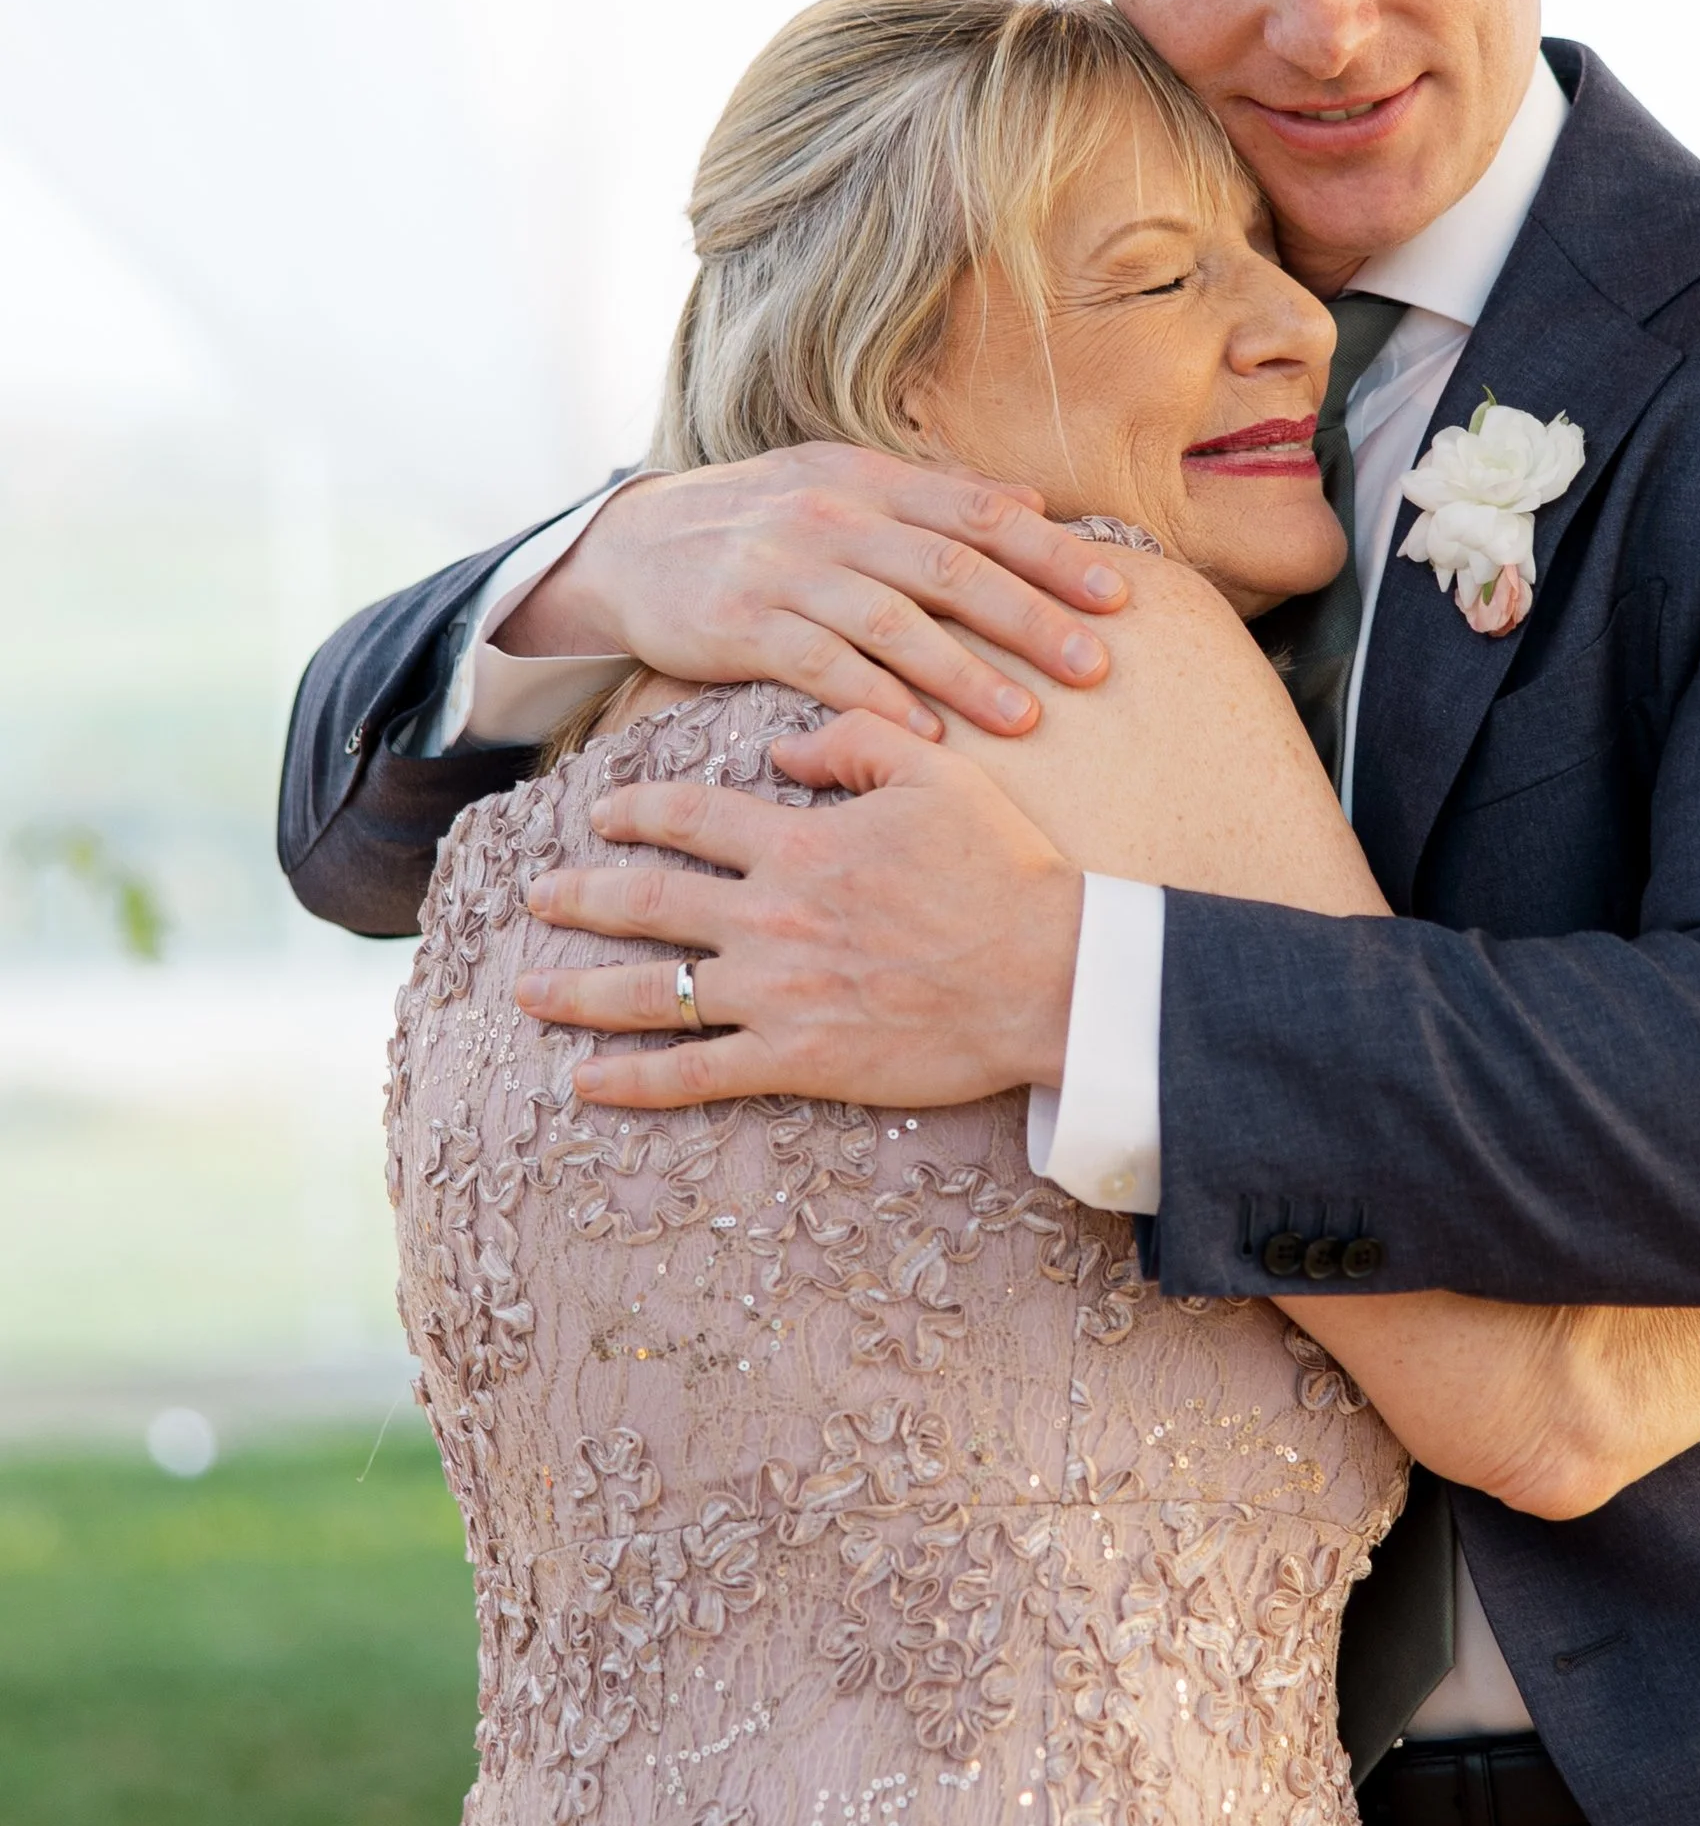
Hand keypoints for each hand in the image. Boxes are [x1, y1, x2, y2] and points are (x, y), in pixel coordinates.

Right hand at [501, 445, 1133, 738]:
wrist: (632, 547)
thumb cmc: (760, 522)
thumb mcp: (842, 484)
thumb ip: (934, 497)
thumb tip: (1032, 504)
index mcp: (869, 479)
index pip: (979, 514)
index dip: (1053, 555)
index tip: (1116, 597)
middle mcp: (833, 515)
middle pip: (951, 568)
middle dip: (1031, 619)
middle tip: (1096, 666)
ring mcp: (785, 569)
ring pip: (894, 622)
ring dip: (966, 674)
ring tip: (1027, 718)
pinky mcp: (741, 624)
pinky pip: (822, 665)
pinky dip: (879, 701)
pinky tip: (927, 738)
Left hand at [513, 714, 1082, 1109]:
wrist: (1047, 976)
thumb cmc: (1002, 872)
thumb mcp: (937, 773)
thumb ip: (853, 742)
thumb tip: (779, 746)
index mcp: (800, 843)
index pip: (691, 818)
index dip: (637, 812)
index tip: (602, 814)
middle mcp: (770, 916)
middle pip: (648, 902)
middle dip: (581, 896)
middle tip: (538, 896)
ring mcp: (775, 992)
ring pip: (650, 992)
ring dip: (579, 989)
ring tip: (526, 989)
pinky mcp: (796, 1059)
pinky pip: (695, 1072)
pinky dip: (633, 1081)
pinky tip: (585, 1082)